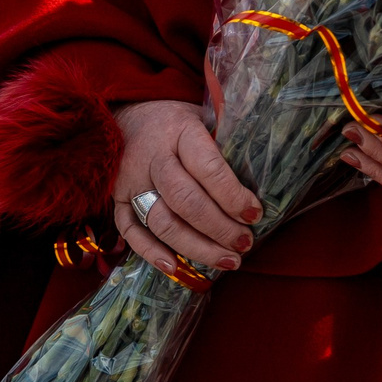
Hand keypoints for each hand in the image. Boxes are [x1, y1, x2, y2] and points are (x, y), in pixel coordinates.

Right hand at [113, 99, 262, 277]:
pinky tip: (176, 268)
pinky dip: (151, 253)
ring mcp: (131, 180)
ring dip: (196, 247)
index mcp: (179, 131)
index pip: (207, 167)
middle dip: (219, 228)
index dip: (232, 195)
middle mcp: (152, 157)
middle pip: (185, 200)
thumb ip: (227, 143)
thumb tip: (264, 181)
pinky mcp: (117, 198)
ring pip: (162, 222)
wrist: (130, 112)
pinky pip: (130, 230)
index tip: (254, 214)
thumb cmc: (179, 122)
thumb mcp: (205, 117)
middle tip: (245, 243)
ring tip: (227, 260)